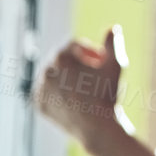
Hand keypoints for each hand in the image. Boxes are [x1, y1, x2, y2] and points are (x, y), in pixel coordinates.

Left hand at [37, 25, 128, 145]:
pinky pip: (49, 94)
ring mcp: (41, 89)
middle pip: (62, 61)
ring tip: (85, 90)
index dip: (90, 52)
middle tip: (95, 78)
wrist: (97, 128)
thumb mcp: (116, 64)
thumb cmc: (107, 94)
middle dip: (79, 65)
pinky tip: (74, 101)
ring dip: (68, 79)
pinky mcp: (39, 105)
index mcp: (61, 57)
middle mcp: (46, 71)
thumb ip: (113, 43)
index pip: (74, 46)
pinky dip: (59, 95)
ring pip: (54, 78)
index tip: (101, 62)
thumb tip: (113, 28)